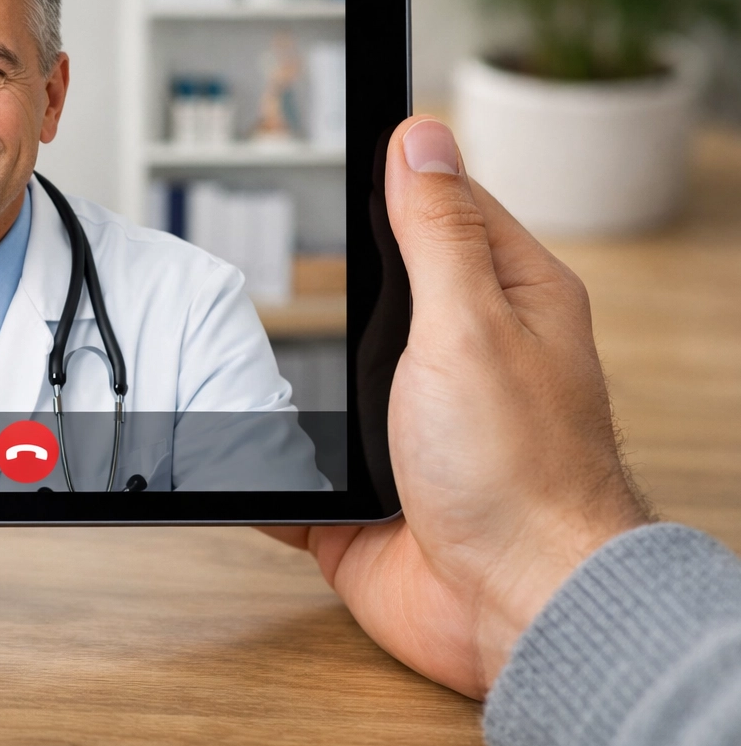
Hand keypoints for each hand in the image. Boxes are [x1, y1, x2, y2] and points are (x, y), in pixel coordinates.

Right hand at [266, 116, 651, 699]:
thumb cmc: (520, 472)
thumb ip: (435, 232)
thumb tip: (421, 138)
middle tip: (265, 237)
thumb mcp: (469, 323)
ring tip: (229, 336)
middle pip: (374, 287)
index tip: (339, 140)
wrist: (510, 607)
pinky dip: (261, 452)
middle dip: (322, 276)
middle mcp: (460, 357)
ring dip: (288, 370)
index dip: (392, 174)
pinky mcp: (362, 489)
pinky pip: (293, 459)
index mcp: (505, 301)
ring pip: (328, 371)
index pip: (443, 207)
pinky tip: (225, 430)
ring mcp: (408, 425)